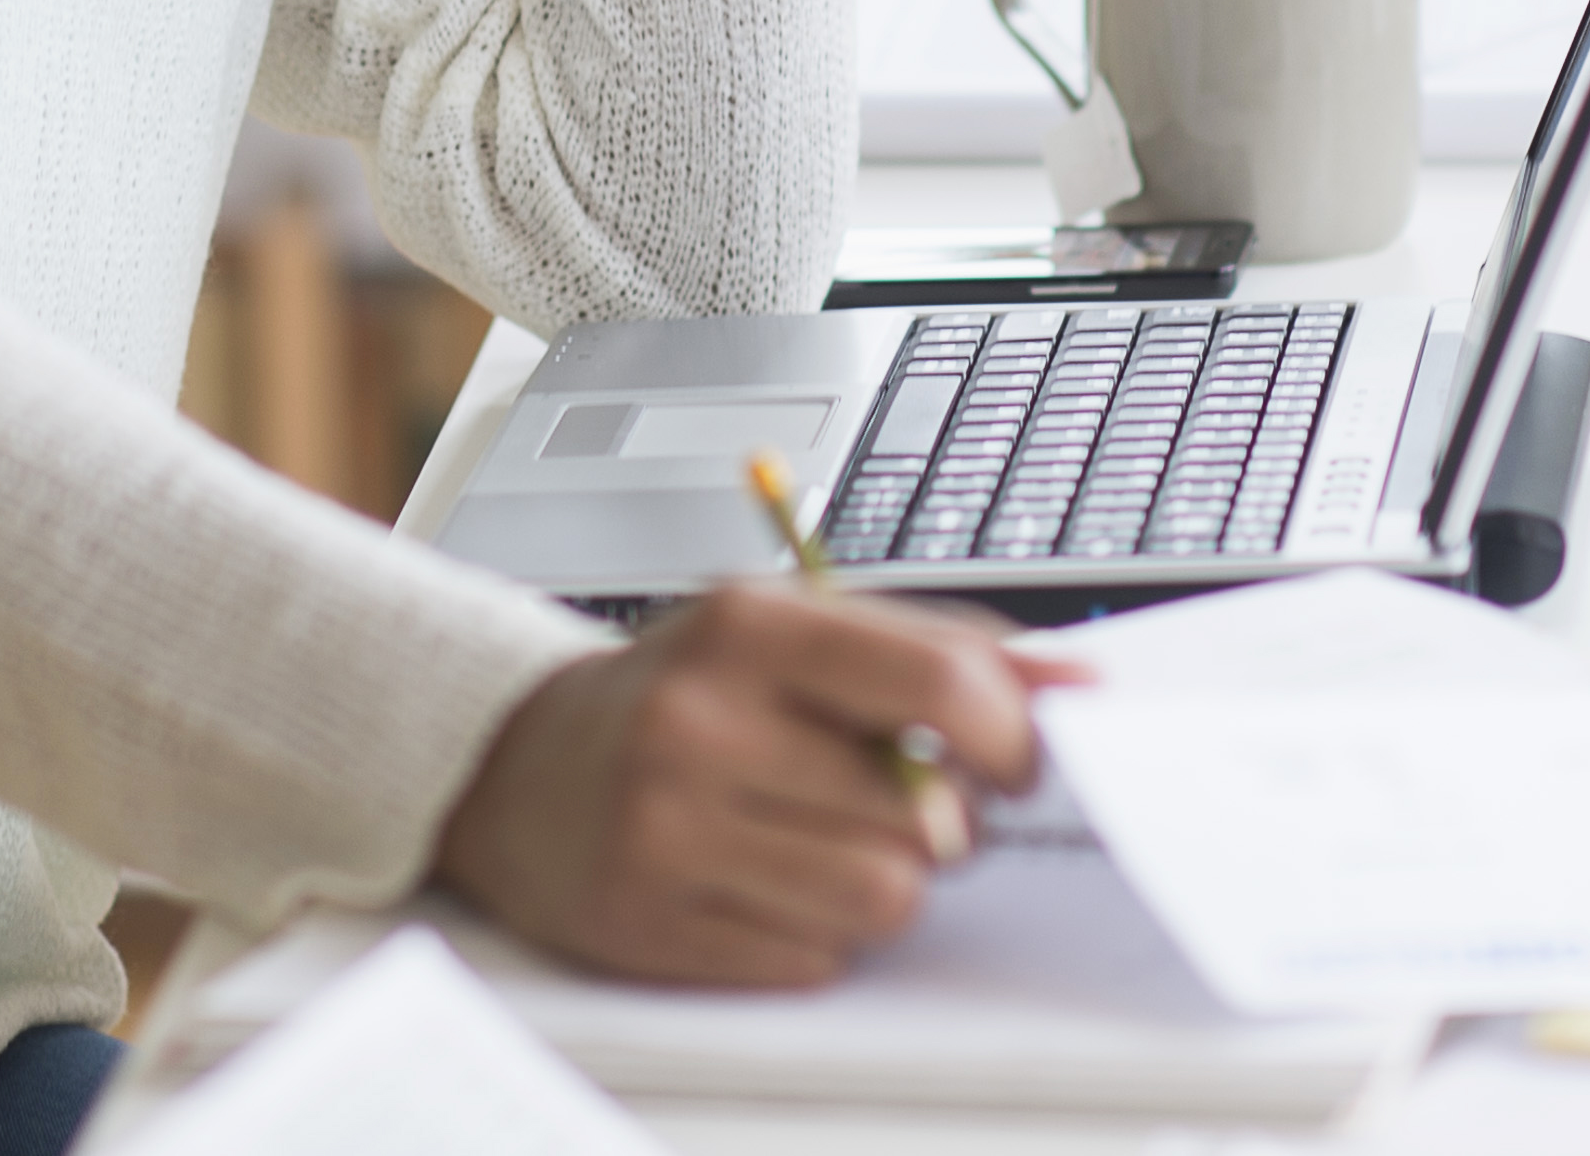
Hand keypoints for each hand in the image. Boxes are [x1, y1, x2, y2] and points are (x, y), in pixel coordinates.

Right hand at [431, 586, 1062, 987]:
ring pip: (881, 898)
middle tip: (904, 799)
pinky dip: (818, 932)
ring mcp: (667, 832)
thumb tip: (1077, 680)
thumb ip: (936, 646)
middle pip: (921, 814)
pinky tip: (767, 882)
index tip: (1023, 755)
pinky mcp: (651, 926)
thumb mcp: (794, 631)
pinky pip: (814, 959)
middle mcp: (698, 726)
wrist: (513, 764)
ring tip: (831, 842)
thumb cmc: (680, 690)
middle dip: (943, 819)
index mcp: (746, 629)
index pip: (937, 683)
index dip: (1013, 733)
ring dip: (887, 882)